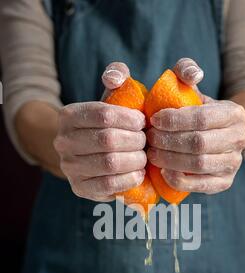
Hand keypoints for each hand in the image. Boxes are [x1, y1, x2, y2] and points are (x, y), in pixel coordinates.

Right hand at [54, 62, 145, 200]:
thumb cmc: (108, 124)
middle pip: (108, 140)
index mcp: (68, 116)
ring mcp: (69, 167)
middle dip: (135, 141)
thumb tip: (115, 78)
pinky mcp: (79, 188)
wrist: (89, 155)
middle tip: (146, 141)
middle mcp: (63, 142)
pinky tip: (139, 173)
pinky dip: (129, 179)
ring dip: (135, 160)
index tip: (142, 122)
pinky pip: (108, 185)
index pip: (104, 115)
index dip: (129, 119)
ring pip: (110, 163)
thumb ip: (116, 76)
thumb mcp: (110, 97)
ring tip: (143, 157)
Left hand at [147, 58, 244, 194]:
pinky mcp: (224, 183)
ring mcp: (233, 163)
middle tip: (149, 139)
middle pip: (199, 143)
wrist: (215, 136)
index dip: (174, 120)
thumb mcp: (192, 88)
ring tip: (152, 154)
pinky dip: (178, 180)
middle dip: (169, 142)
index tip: (153, 120)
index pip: (202, 118)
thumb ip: (186, 71)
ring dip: (170, 160)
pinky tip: (163, 172)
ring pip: (198, 165)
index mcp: (235, 113)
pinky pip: (200, 185)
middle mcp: (240, 139)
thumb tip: (193, 75)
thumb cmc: (195, 110)